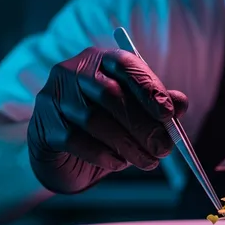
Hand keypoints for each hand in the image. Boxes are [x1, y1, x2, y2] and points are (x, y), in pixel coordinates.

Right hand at [28, 47, 187, 193]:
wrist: (63, 152)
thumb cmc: (106, 125)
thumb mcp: (135, 112)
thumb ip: (157, 105)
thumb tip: (181, 103)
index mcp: (100, 60)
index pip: (125, 64)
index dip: (148, 88)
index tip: (168, 113)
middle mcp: (72, 71)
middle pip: (109, 94)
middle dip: (142, 124)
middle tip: (164, 148)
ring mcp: (53, 97)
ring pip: (93, 120)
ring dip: (126, 144)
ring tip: (147, 161)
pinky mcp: (43, 125)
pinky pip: (75, 140)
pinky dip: (102, 155)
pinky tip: (118, 164)